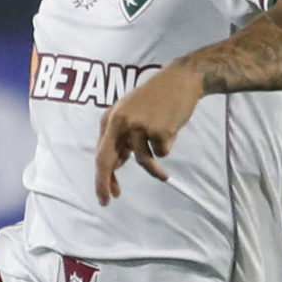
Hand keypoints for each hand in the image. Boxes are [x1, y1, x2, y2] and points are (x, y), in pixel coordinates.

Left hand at [96, 65, 205, 202]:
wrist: (180, 80)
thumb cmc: (156, 98)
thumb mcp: (131, 114)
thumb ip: (121, 138)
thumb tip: (116, 165)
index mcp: (111, 119)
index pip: (101, 154)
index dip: (101, 178)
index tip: (105, 197)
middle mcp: (120, 122)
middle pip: (107, 160)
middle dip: (105, 183)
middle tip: (107, 201)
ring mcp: (139, 125)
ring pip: (143, 160)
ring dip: (155, 170)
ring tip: (164, 175)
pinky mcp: (158, 129)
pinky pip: (163, 151)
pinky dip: (168, 145)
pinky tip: (171, 129)